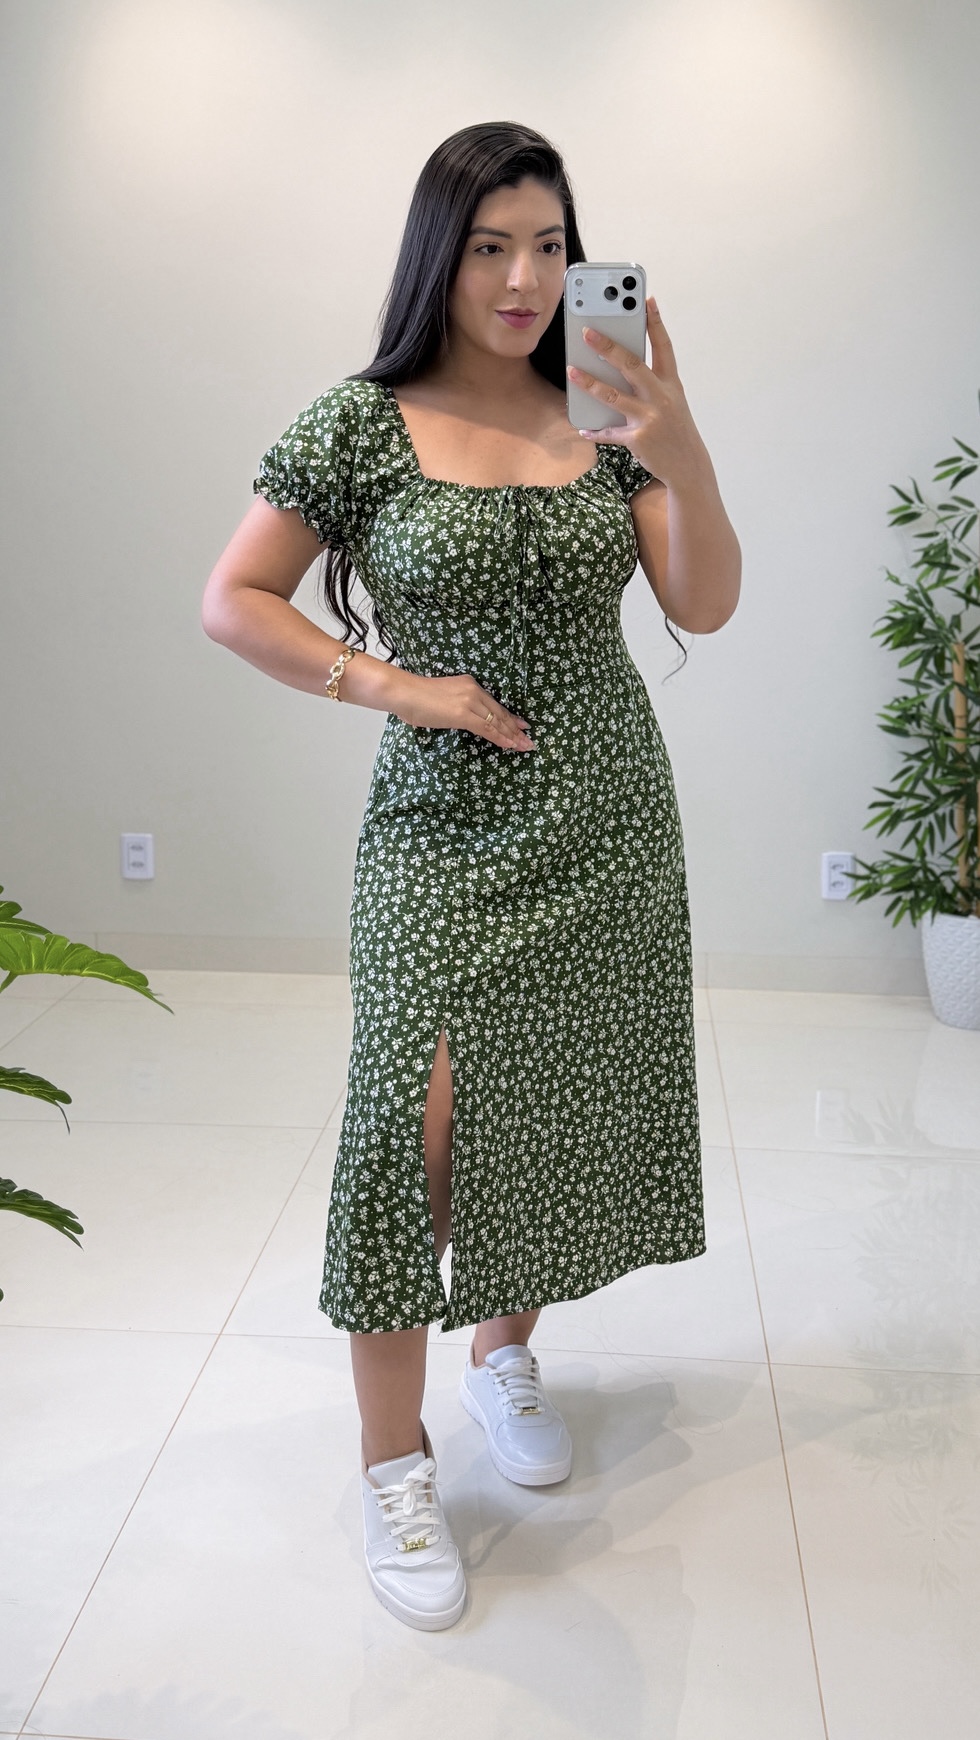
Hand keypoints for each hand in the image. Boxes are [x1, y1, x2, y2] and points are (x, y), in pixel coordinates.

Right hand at [388, 669, 536, 750]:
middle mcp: (473, 690)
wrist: (403, 692)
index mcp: (469, 684)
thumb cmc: (415, 698)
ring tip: (523, 746)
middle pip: (499, 713)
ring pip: (496, 721)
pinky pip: (486, 728)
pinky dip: (499, 738)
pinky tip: (509, 745)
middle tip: (528, 740)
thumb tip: (461, 718)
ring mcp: (469, 702)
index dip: (509, 717)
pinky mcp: (463, 714)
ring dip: (511, 736)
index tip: (521, 726)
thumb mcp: (443, 698)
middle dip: (515, 728)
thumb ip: (456, 707)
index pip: (494, 704)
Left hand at [566, 296, 704, 487]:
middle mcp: (662, 397)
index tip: (646, 300)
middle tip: (588, 333)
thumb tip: (620, 364)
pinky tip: (583, 428)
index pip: (664, 346)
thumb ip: (652, 382)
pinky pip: (610, 433)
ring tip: (571, 371)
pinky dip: (595, 431)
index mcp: (671, 384)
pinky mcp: (638, 439)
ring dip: (589, 383)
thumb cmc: (675, 428)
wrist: (688, 466)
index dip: (655, 323)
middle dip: (608, 348)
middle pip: (632, 366)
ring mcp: (650, 419)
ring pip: (613, 396)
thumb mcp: (672, 401)